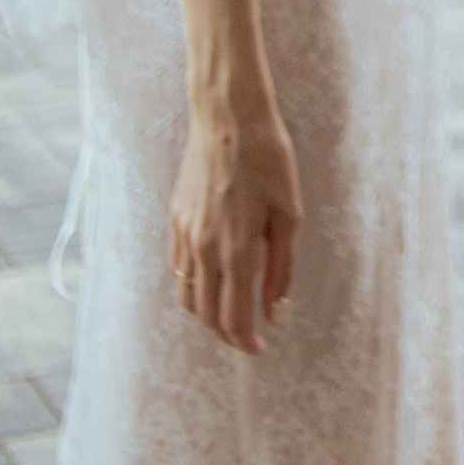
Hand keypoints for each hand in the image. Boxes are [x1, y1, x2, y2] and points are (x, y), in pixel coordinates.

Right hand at [169, 93, 299, 355]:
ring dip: (206, 317)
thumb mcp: (289, 214)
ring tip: (230, 316)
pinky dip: (192, 288)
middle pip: (207, 316)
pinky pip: (177, 270)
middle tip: (249, 339)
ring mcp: (184, 235)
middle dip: (228, 335)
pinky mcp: (174, 220)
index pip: (233, 318)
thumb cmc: (268, 160)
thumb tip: (276, 313)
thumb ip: (281, 269)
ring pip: (187, 297)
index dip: (247, 341)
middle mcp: (203, 249)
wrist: (228, 116)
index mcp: (235, 250)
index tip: (261, 348)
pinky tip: (212, 282)